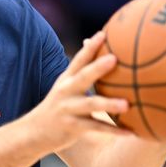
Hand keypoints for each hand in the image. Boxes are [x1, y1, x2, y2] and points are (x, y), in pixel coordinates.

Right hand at [23, 31, 131, 153]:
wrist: (34, 131)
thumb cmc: (58, 105)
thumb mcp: (65, 86)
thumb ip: (80, 71)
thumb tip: (92, 46)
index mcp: (67, 79)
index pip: (79, 59)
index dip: (90, 47)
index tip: (103, 34)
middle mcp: (66, 91)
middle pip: (83, 77)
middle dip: (98, 67)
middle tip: (114, 59)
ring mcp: (68, 109)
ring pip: (90, 105)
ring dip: (109, 104)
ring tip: (127, 104)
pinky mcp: (72, 127)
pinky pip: (96, 128)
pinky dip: (114, 131)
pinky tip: (132, 132)